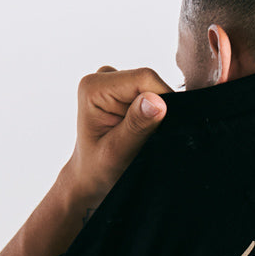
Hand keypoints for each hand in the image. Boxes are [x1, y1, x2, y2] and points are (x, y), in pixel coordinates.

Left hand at [67, 65, 171, 202]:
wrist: (91, 177)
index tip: (162, 128)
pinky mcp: (123, 89)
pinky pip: (151, 93)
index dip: (163, 100)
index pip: (145, 79)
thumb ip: (137, 126)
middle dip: (158, 108)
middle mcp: (102, 78)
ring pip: (153, 88)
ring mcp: (113, 82)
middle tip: (146, 137)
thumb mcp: (118, 152)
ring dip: (156, 113)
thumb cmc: (99, 168)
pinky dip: (153, 113)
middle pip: (150, 81)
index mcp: (94, 87)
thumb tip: (157, 101)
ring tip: (142, 135)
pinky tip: (142, 129)